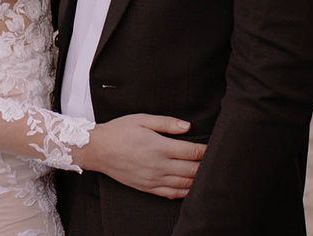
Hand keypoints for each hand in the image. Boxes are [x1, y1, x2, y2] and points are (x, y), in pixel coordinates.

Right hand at [74, 114, 206, 198]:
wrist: (98, 149)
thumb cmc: (119, 131)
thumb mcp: (141, 119)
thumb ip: (166, 123)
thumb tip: (187, 126)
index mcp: (159, 147)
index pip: (191, 152)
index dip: (205, 150)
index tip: (213, 147)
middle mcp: (159, 166)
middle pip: (192, 170)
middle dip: (205, 166)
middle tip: (214, 161)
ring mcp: (154, 179)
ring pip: (185, 184)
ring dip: (198, 180)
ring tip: (206, 173)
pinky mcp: (148, 188)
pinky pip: (172, 193)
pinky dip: (185, 192)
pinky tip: (190, 187)